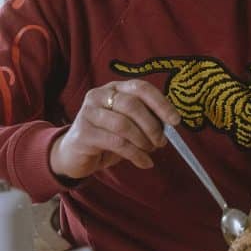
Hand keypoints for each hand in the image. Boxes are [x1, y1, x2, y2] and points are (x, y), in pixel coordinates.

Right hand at [49, 80, 179, 179]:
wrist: (74, 155)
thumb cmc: (108, 136)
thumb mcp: (130, 124)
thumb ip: (147, 118)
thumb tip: (170, 124)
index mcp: (115, 88)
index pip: (141, 88)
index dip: (161, 103)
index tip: (176, 121)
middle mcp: (100, 95)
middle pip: (133, 105)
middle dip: (152, 126)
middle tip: (161, 142)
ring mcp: (88, 113)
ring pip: (124, 125)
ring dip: (143, 141)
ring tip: (151, 151)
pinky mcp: (83, 133)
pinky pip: (116, 143)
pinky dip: (136, 155)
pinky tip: (144, 162)